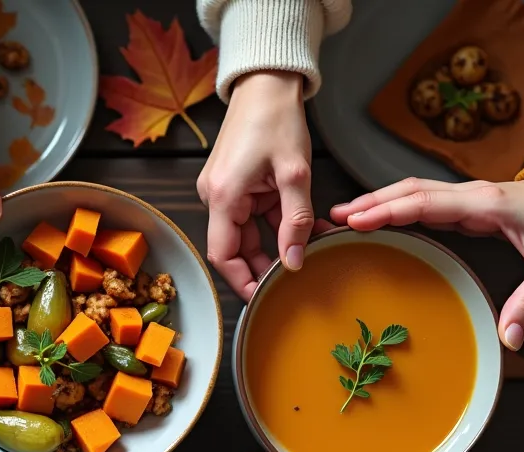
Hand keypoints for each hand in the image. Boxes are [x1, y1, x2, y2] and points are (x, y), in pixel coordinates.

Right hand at [199, 71, 330, 299]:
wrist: (266, 84)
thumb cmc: (276, 118)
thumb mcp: (294, 174)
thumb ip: (296, 222)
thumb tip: (293, 262)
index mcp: (223, 196)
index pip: (223, 255)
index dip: (241, 280)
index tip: (263, 296)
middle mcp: (215, 196)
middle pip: (234, 248)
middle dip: (261, 265)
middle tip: (293, 278)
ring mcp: (224, 190)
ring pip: (246, 233)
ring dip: (273, 245)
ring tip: (307, 250)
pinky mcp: (235, 184)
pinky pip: (252, 216)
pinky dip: (275, 226)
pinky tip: (302, 229)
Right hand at [329, 177, 523, 349]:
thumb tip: (510, 339)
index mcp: (486, 204)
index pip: (427, 202)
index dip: (390, 210)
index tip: (357, 220)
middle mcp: (471, 195)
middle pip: (410, 191)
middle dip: (371, 202)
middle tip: (335, 217)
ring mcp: (468, 198)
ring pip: (413, 192)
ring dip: (378, 201)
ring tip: (344, 216)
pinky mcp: (467, 206)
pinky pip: (423, 202)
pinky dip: (396, 207)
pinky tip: (377, 218)